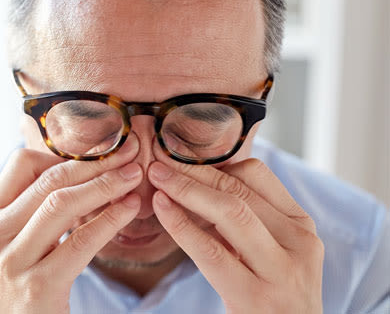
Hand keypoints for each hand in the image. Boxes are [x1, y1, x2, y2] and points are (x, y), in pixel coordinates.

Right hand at [0, 137, 141, 313]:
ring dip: (105, 185)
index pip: (22, 163)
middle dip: (95, 163)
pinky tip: (130, 207)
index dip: (63, 154)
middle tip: (130, 151)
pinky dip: (110, 219)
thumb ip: (39, 206)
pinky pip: (81, 241)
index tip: (98, 154)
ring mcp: (12, 261)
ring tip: (134, 176)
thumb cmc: (27, 285)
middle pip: (49, 181)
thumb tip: (84, 164)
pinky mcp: (38, 287)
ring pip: (63, 204)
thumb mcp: (20, 240)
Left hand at [148, 157, 323, 313]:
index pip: (257, 174)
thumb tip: (196, 179)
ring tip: (157, 178)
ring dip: (186, 190)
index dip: (215, 163)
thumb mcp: (273, 251)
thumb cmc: (272, 295)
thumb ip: (248, 219)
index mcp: (301, 226)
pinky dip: (181, 225)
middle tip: (160, 161)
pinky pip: (211, 251)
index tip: (182, 161)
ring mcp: (280, 271)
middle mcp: (298, 243)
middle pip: (238, 191)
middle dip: (193, 172)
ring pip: (229, 212)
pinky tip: (162, 208)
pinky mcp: (255, 296)